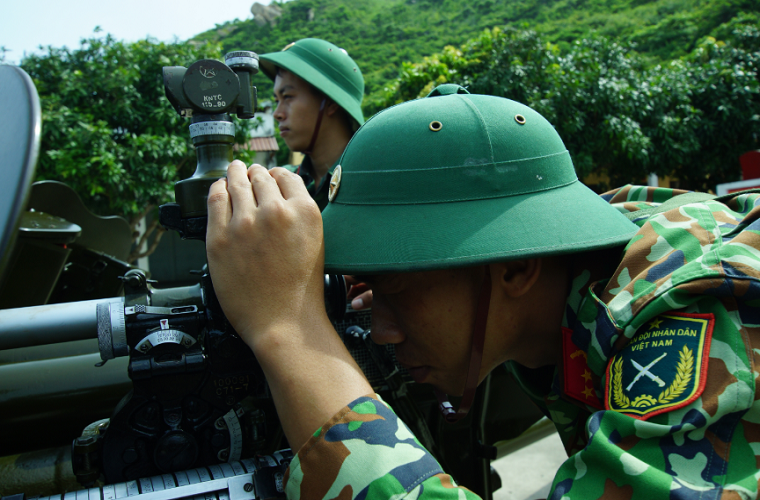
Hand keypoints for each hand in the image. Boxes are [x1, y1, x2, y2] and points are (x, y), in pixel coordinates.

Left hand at [206, 161, 372, 450]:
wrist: (283, 323)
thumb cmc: (301, 292)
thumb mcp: (315, 243)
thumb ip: (299, 217)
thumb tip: (282, 196)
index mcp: (304, 212)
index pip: (287, 176)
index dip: (277, 174)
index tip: (272, 176)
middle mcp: (275, 212)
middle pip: (261, 176)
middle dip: (256, 173)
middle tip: (250, 172)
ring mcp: (244, 224)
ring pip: (237, 182)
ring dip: (235, 173)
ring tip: (233, 170)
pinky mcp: (220, 238)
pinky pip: (215, 200)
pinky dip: (217, 189)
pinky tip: (219, 188)